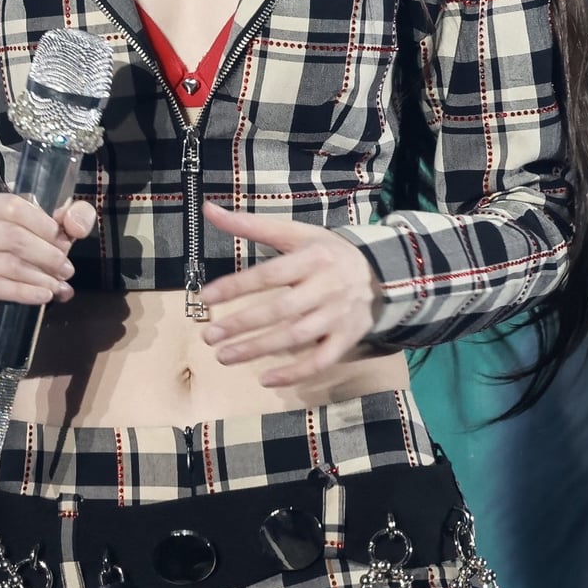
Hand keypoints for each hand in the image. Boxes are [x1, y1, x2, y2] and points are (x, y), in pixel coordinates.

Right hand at [0, 193, 95, 332]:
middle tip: (66, 270)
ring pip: (6, 263)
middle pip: (12, 236)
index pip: (14, 207)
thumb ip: (72, 219)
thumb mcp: (50, 234)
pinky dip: (24, 292)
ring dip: (40, 276)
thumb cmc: (20, 258)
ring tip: (57, 286)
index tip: (65, 243)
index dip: (44, 225)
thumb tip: (75, 224)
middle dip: (46, 255)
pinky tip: (43, 296)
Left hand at [199, 201, 379, 385]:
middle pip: (281, 310)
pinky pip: (321, 361)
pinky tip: (266, 379)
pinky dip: (295, 373)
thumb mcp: (294, 232)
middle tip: (208, 336)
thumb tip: (209, 208)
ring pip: (296, 338)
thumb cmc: (326, 251)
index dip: (236, 286)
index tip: (205, 297)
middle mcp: (326, 287)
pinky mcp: (347, 339)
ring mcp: (338, 315)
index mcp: (312, 258)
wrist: (382, 272)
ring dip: (258, 350)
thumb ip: (251, 224)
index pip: (269, 274)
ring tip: (223, 356)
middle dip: (242, 324)